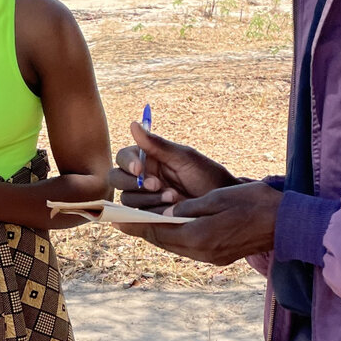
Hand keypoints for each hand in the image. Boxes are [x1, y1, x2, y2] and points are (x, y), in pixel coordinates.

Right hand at [110, 121, 236, 211]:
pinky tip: (170, 209)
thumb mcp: (184, 158)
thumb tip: (133, 124)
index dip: (127, 163)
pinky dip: (151, 212)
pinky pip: (138, 215)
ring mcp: (146, 197)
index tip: (139, 168)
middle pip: (117, 178)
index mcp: (150, 158)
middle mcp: (144, 176)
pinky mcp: (151, 216)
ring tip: (173, 197)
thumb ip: (157, 145)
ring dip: (147, 198)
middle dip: (132, 183)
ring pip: (127, 198)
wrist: (223, 206)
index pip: (124, 157)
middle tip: (155, 185)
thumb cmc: (208, 176)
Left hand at [113, 180, 281, 263]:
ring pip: (175, 246)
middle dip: (143, 230)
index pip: (158, 233)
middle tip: (121, 220)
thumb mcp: (217, 198)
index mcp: (200, 237)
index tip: (115, 220)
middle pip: (164, 242)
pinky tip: (169, 226)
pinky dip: (175, 236)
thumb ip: (189, 206)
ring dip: (159, 234)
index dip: (135, 226)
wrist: (287, 223)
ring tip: (140, 223)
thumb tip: (168, 210)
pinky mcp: (218, 257)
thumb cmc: (255, 203)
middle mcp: (202, 252)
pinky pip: (188, 247)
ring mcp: (211, 257)